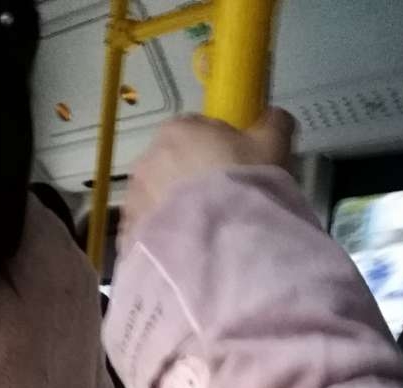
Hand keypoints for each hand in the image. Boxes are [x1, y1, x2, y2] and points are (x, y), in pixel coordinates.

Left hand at [121, 108, 296, 246]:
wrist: (219, 248)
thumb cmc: (244, 187)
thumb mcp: (272, 147)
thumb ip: (273, 125)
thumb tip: (274, 118)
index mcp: (177, 130)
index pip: (194, 130)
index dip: (215, 148)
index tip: (232, 169)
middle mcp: (147, 160)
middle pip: (171, 165)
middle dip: (191, 181)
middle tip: (220, 204)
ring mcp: (134, 199)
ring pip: (157, 200)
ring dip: (174, 212)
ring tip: (202, 234)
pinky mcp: (129, 236)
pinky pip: (147, 234)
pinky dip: (161, 241)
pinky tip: (185, 253)